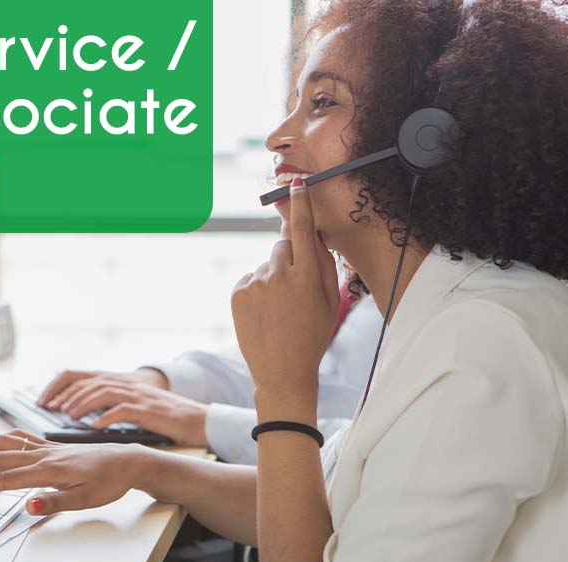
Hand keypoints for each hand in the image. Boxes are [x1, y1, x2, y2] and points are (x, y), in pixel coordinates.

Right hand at [0, 429, 148, 515]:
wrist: (125, 461)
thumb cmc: (108, 481)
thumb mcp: (86, 499)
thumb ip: (55, 501)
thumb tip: (27, 506)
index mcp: (47, 469)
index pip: (2, 480)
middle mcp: (41, 455)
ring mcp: (44, 448)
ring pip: (1, 445)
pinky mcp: (48, 446)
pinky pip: (16, 439)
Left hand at [64, 382, 208, 446]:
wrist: (197, 418)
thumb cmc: (163, 416)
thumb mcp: (132, 403)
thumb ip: (108, 403)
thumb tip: (79, 413)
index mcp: (118, 381)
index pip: (80, 374)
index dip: (59, 386)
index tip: (44, 401)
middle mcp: (125, 383)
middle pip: (88, 381)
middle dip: (66, 395)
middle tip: (50, 409)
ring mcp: (137, 395)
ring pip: (102, 392)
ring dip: (82, 403)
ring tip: (68, 416)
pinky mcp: (148, 410)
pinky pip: (124, 410)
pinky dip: (107, 417)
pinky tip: (96, 427)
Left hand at [231, 179, 338, 416]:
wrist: (281, 372)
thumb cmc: (311, 336)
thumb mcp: (329, 302)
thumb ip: (323, 264)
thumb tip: (313, 235)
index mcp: (308, 276)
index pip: (304, 229)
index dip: (300, 204)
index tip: (296, 184)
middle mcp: (280, 275)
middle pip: (284, 246)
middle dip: (291, 258)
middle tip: (295, 290)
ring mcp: (256, 284)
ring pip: (267, 264)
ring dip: (273, 277)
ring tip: (279, 309)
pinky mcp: (238, 292)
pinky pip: (251, 278)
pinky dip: (257, 289)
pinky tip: (264, 313)